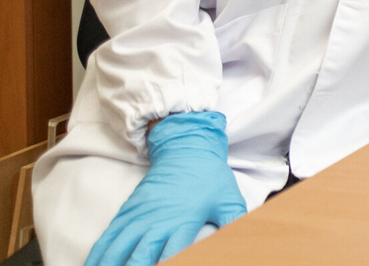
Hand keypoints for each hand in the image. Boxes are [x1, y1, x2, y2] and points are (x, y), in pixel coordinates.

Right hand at [85, 112, 245, 265]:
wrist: (186, 148)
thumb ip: (234, 224)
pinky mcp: (127, 213)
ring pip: (118, 248)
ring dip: (109, 263)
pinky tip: (91, 265)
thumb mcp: (229, 200)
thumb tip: (242, 244)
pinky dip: (98, 254)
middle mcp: (158, 220)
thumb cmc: (210, 178)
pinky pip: (108, 238)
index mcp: (184, 220)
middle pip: (140, 255)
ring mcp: (139, 216)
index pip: (173, 253)